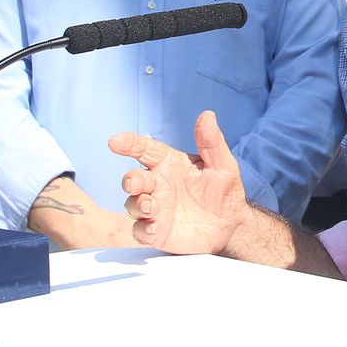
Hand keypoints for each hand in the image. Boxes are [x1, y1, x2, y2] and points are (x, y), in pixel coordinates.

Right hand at [110, 111, 247, 255]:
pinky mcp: (157, 231)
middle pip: (133, 179)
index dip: (129, 144)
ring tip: (151, 208)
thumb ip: (212, 142)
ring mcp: (155, 209)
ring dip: (137, 205)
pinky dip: (143, 230)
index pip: (144, 149)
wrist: (231, 225)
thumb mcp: (223, 165)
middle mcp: (157, 185)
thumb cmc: (224, 191)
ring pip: (132, 205)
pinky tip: (154, 228)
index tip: (115, 141)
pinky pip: (140, 232)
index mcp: (169, 164)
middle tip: (137, 183)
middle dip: (130, 180)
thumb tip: (207, 114)